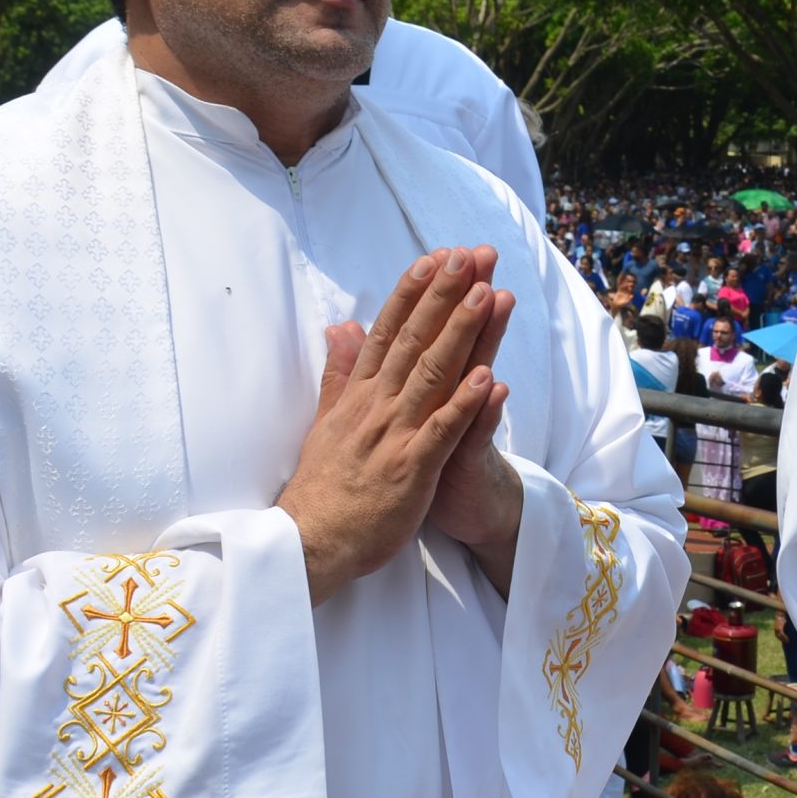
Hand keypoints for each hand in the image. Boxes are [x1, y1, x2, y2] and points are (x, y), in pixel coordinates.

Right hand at [276, 247, 512, 603]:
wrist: (308, 543)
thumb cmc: (323, 487)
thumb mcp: (327, 422)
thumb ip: (340, 373)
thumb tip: (341, 327)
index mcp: (358, 396)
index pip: (387, 332)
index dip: (411, 293)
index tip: (434, 257)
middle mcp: (376, 406)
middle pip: (414, 340)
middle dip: (444, 296)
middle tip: (470, 255)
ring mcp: (394, 435)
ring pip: (432, 374)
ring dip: (460, 332)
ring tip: (485, 294)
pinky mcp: (410, 469)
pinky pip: (442, 432)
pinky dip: (465, 405)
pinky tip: (488, 377)